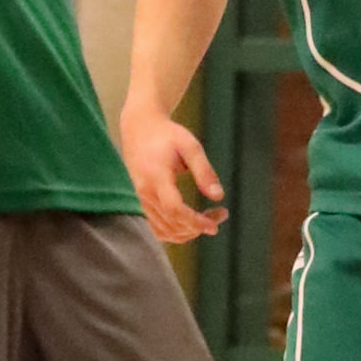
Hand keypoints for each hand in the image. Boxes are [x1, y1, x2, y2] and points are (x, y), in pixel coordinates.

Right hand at [120, 101, 228, 247]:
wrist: (139, 128)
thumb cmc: (167, 135)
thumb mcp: (190, 145)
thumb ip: (204, 170)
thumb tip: (218, 196)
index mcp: (156, 177)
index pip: (174, 209)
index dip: (194, 221)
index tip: (214, 224)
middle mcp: (145, 193)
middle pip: (171, 223)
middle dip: (198, 227)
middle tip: (221, 215)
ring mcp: (140, 200)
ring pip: (163, 230)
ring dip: (188, 232)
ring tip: (210, 220)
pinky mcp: (140, 202)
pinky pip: (155, 228)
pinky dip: (174, 233)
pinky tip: (191, 225)